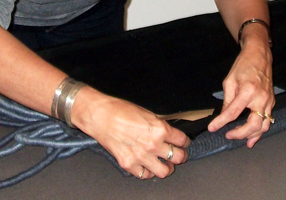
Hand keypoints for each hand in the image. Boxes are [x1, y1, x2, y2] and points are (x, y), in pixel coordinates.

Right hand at [71, 88, 190, 178]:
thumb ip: (160, 125)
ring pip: (165, 171)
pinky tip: (148, 166)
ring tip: (166, 164)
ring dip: (167, 168)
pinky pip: (145, 175)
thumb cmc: (120, 110)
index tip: (184, 143)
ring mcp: (141, 157)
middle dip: (181, 156)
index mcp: (159, 129)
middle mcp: (152, 145)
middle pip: (177, 157)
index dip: (185, 142)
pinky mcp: (128, 164)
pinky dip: (148, 171)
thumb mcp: (147, 113)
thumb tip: (169, 132)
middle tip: (179, 154)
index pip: (182, 140)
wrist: (100, 116)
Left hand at [206, 35, 273, 146]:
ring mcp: (268, 101)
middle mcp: (260, 98)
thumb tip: (224, 116)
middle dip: (240, 134)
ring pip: (264, 126)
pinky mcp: (272, 102)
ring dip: (253, 136)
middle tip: (228, 135)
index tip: (212, 128)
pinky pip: (268, 120)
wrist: (259, 55)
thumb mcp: (230, 81)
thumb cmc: (243, 65)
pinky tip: (253, 136)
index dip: (220, 122)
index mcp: (248, 91)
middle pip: (253, 125)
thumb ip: (227, 100)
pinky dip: (260, 129)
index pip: (232, 113)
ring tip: (244, 142)